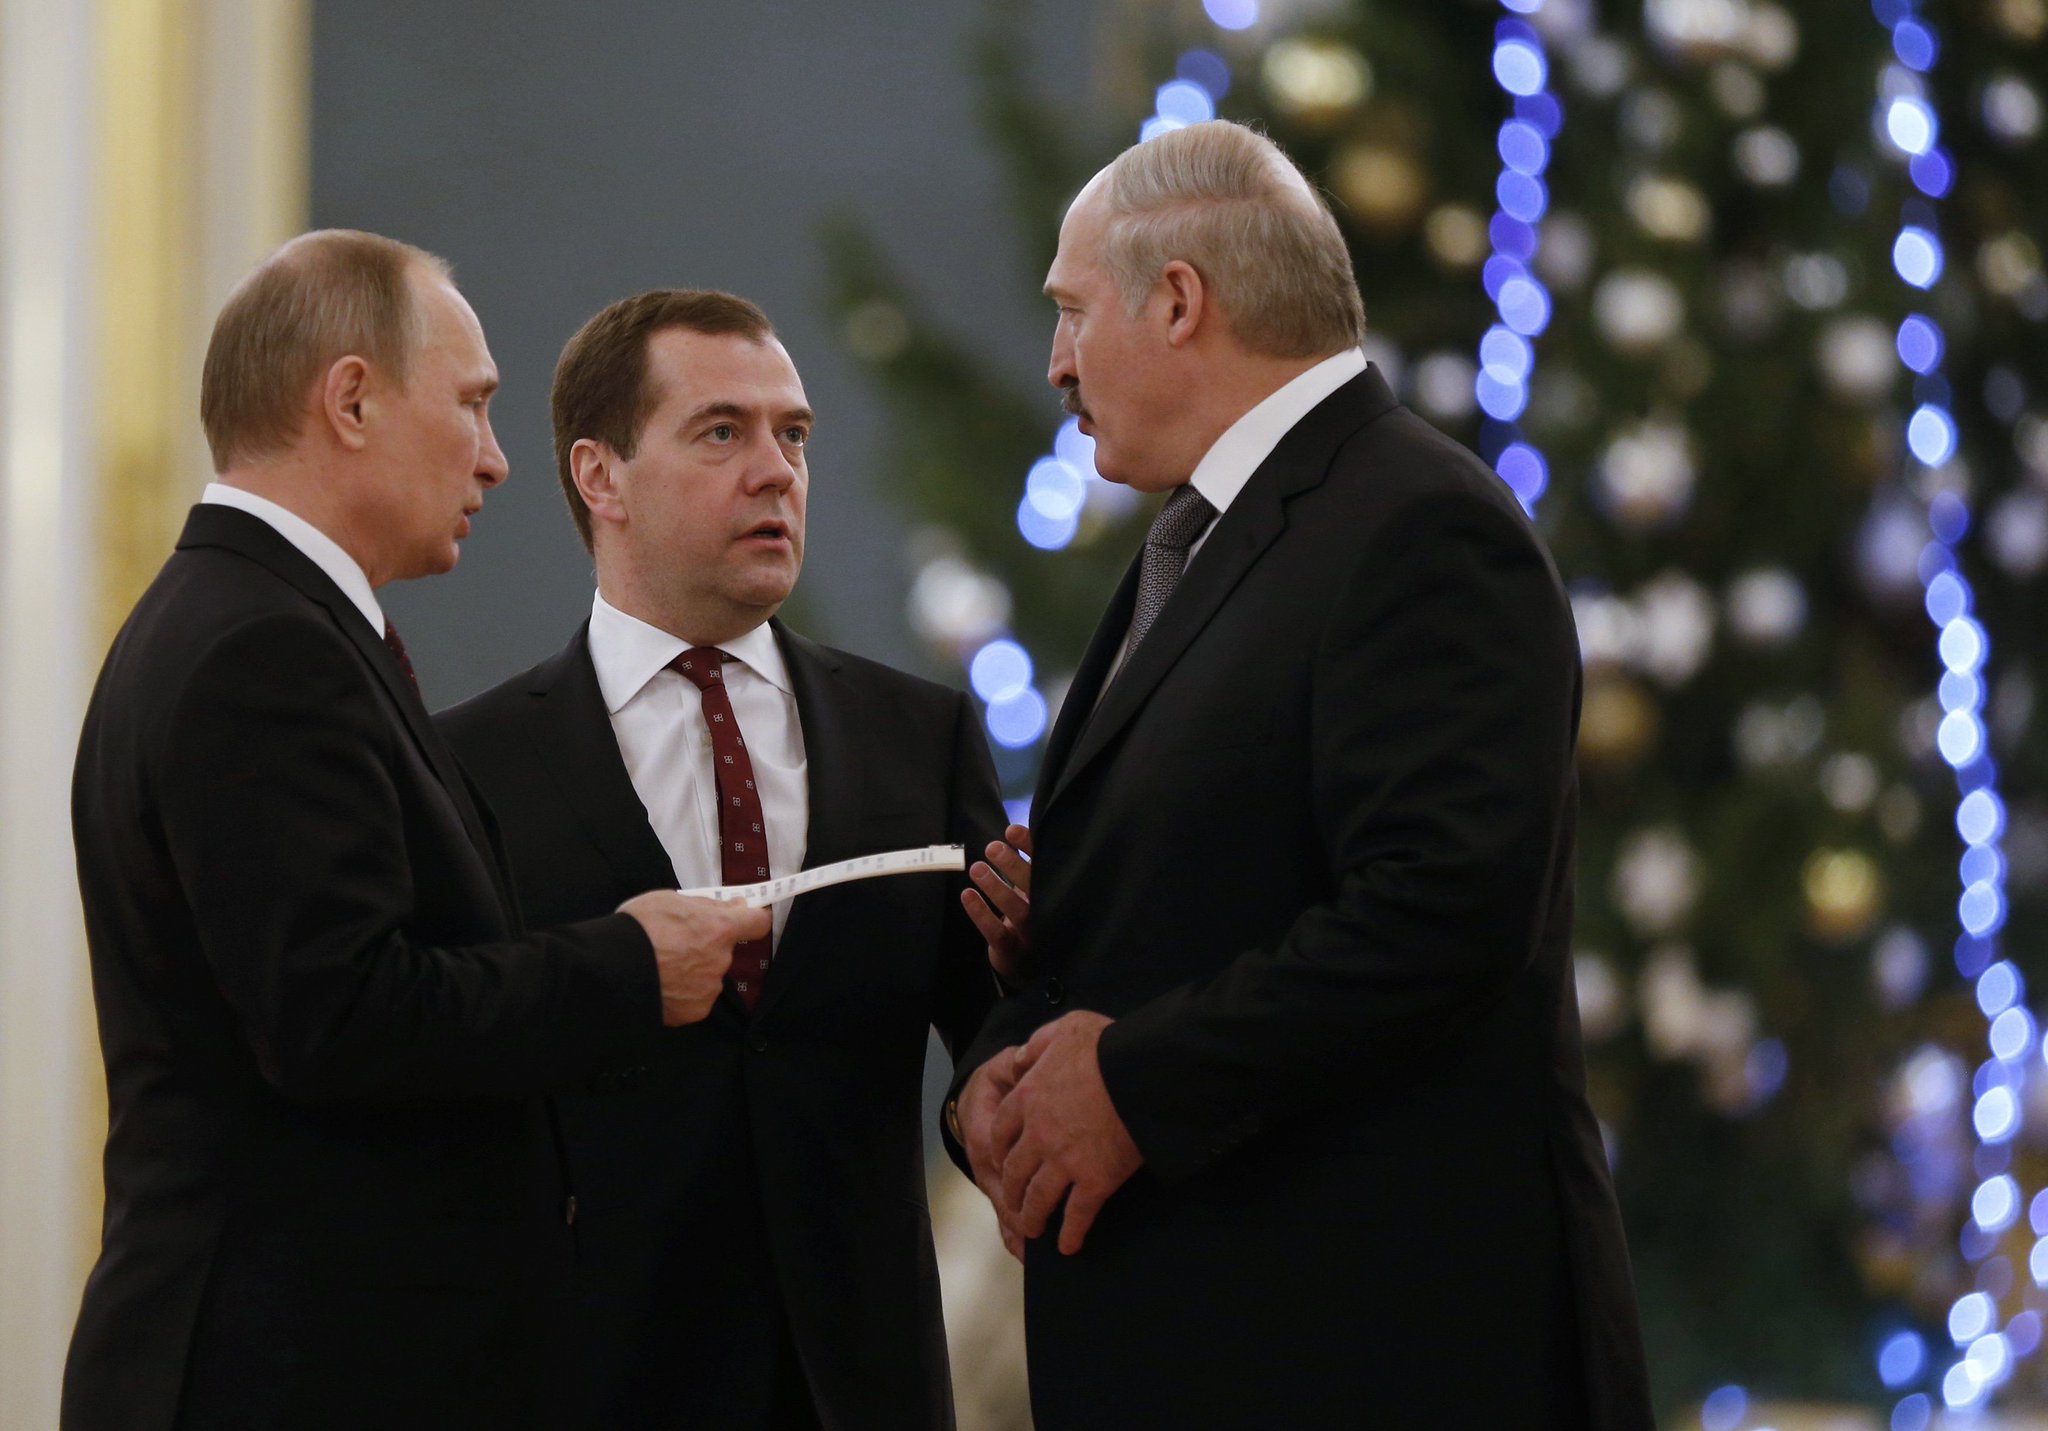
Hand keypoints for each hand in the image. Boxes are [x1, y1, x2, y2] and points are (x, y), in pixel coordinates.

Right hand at [616, 891, 768, 1025]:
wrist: (609, 969)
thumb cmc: (637, 928)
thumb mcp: (670, 900)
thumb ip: (706, 905)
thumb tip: (733, 907)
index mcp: (719, 929)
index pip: (757, 923)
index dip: (751, 918)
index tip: (743, 916)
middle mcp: (720, 960)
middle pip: (725, 950)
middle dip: (707, 945)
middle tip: (676, 942)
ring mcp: (709, 989)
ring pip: (708, 975)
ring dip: (693, 970)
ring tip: (661, 966)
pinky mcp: (694, 1011)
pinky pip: (695, 997)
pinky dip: (682, 992)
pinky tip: (660, 984)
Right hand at [957, 1047, 1030, 1260]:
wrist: (980, 1097)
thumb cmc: (999, 1082)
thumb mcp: (1005, 1065)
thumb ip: (1017, 1064)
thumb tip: (1021, 1062)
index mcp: (985, 1125)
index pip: (993, 1151)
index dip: (1012, 1168)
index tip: (1036, 1182)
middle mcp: (984, 1158)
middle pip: (999, 1189)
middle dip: (1018, 1210)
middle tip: (1041, 1229)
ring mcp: (990, 1177)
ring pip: (1001, 1207)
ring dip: (1016, 1230)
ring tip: (1035, 1255)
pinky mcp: (998, 1188)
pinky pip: (1003, 1214)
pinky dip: (1013, 1236)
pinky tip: (1025, 1255)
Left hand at [962, 824, 1032, 983]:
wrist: (1032, 966)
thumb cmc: (1031, 915)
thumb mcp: (1034, 890)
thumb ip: (1029, 865)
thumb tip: (1014, 829)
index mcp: (1054, 891)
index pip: (1046, 865)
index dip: (1030, 847)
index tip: (1011, 830)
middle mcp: (1048, 912)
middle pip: (1033, 887)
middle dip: (1013, 866)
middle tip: (992, 847)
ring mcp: (1031, 934)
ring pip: (1016, 910)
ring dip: (995, 887)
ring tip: (976, 868)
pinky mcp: (1013, 951)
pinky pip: (996, 932)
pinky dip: (981, 914)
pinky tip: (967, 895)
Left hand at [994, 1010, 1142, 1255]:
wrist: (1142, 1073)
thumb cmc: (1109, 1046)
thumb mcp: (1069, 1027)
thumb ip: (1040, 1042)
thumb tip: (1021, 1058)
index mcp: (1029, 1096)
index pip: (1001, 1129)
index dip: (1000, 1148)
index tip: (1001, 1160)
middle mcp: (1039, 1134)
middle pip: (1015, 1170)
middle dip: (1012, 1190)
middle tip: (1015, 1202)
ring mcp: (1065, 1161)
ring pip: (1038, 1198)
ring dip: (1032, 1218)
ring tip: (1033, 1229)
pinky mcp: (1095, 1181)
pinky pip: (1077, 1216)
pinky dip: (1071, 1235)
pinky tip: (1068, 1247)